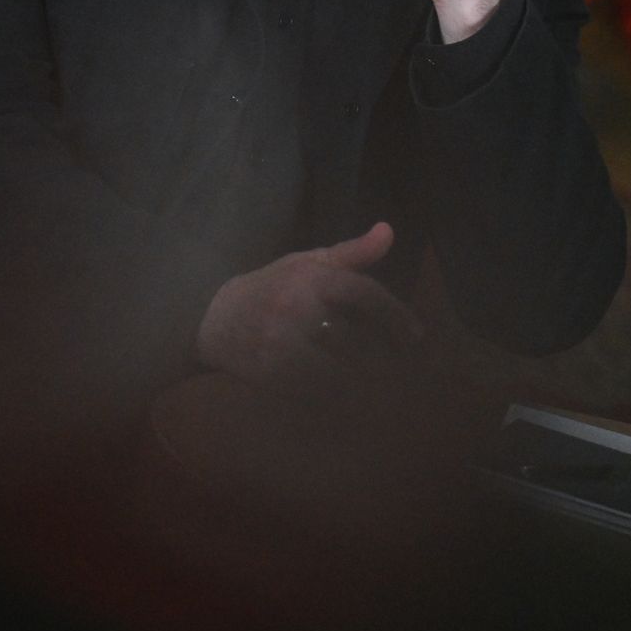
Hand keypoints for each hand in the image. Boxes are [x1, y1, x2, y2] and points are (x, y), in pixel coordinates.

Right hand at [193, 223, 420, 382]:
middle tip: (402, 372)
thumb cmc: (270, 288)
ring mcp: (280, 342)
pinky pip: (314, 393)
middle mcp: (296, 307)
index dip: (396, 315)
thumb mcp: (307, 264)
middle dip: (384, 360)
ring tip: (382, 392)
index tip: (415, 336)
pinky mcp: (269, 372)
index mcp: (310, 277)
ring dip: (363, 385)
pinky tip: (347, 400)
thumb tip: (389, 231)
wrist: (214, 318)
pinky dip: (335, 399)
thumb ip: (352, 253)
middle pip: (358, 340)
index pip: (365, 293)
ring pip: (338, 372)